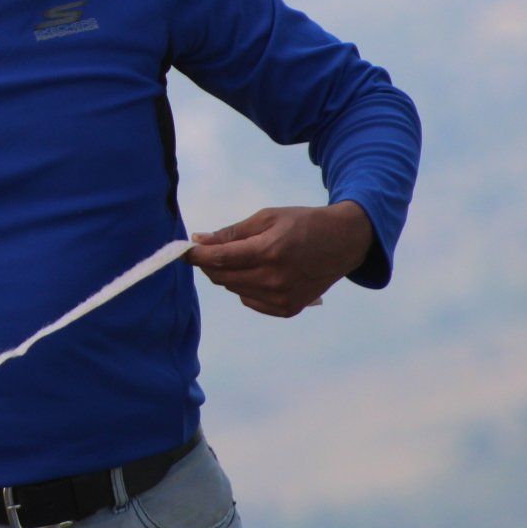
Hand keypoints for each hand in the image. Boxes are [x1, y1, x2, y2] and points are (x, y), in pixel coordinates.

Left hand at [184, 202, 372, 317]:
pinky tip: (256, 272)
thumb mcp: (267, 217)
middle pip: (222, 277)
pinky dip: (244, 287)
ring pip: (233, 288)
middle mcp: (274, 279)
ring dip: (227, 274)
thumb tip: (199, 240)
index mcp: (269, 251)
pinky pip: (249, 300)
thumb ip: (231, 232)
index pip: (220, 259)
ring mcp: (282, 298)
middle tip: (208, 250)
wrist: (343, 243)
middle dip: (209, 264)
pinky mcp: (288, 309)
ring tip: (240, 257)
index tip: (183, 250)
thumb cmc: (303, 224)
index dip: (197, 255)